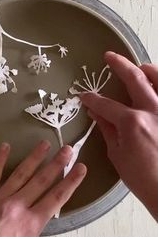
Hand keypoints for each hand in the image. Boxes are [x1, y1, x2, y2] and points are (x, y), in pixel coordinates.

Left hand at [0, 142, 85, 236]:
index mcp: (31, 224)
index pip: (57, 197)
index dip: (71, 181)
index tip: (81, 168)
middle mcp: (16, 207)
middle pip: (41, 180)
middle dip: (57, 163)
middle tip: (68, 148)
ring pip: (20, 174)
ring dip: (34, 157)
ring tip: (44, 143)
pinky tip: (5, 147)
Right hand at [80, 51, 157, 220]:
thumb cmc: (144, 179)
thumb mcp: (118, 156)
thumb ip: (108, 130)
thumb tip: (97, 113)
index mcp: (133, 122)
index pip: (106, 104)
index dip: (92, 99)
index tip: (85, 96)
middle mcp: (153, 111)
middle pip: (134, 79)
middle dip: (119, 65)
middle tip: (109, 57)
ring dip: (148, 69)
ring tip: (140, 67)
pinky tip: (155, 87)